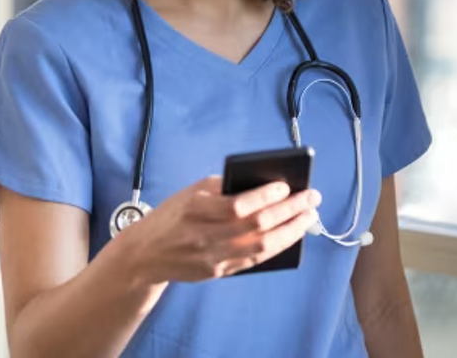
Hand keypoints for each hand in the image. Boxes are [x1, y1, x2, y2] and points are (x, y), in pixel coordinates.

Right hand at [112, 176, 321, 283]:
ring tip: (309, 217)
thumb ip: (220, 188)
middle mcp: (205, 236)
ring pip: (261, 247)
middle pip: (256, 226)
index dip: (265, 196)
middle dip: (289, 210)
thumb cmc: (171, 216)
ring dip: (291, 231)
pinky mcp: (219, 272)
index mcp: (195, 210)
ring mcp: (213, 257)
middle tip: (312, 198)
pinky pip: (254, 260)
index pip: (238, 205)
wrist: (145, 254)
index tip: (287, 185)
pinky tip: (291, 235)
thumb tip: (261, 184)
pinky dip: (276, 247)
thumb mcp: (189, 193)